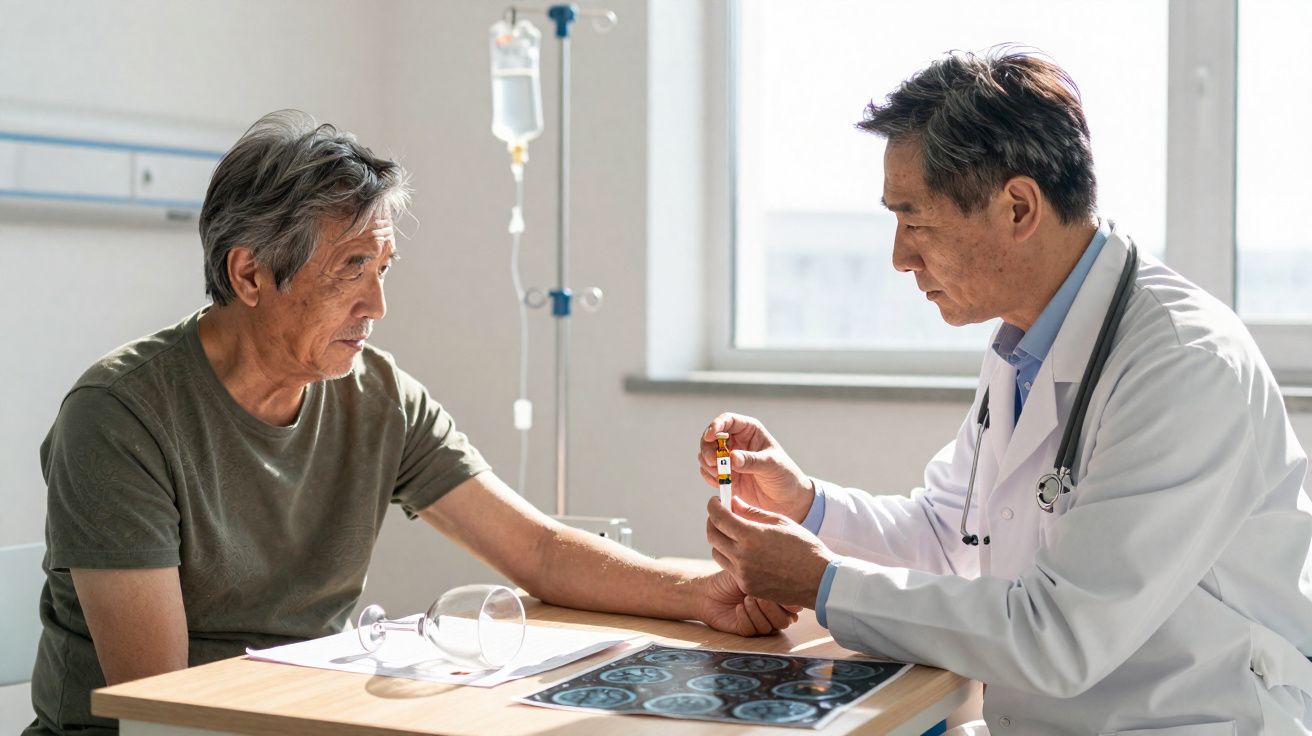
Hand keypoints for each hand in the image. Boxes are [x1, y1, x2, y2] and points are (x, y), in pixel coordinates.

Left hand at [695, 569, 801, 636]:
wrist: (708, 590)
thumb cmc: (731, 579)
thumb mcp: (751, 575)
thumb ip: (771, 583)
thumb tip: (792, 593)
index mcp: (778, 599)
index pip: (794, 608)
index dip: (788, 603)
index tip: (776, 593)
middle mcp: (771, 613)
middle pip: (784, 621)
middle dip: (772, 608)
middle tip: (757, 596)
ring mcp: (759, 623)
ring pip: (769, 627)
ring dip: (757, 612)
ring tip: (745, 599)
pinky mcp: (745, 631)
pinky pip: (752, 631)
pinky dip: (745, 618)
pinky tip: (738, 608)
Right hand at [698, 413, 814, 522]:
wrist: (787, 500)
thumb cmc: (785, 476)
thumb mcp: (771, 466)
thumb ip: (751, 461)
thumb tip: (732, 458)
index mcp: (750, 431)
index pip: (728, 420)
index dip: (716, 426)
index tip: (710, 437)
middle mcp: (737, 442)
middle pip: (711, 437)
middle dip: (707, 449)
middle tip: (713, 462)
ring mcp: (729, 459)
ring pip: (706, 454)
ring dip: (707, 464)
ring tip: (720, 475)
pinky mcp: (725, 475)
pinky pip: (708, 472)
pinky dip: (709, 477)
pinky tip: (720, 484)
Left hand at [706, 496, 834, 608]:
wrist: (819, 580)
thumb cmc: (803, 546)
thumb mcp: (779, 522)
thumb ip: (752, 512)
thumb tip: (733, 503)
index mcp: (750, 536)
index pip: (718, 517)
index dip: (713, 506)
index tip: (714, 501)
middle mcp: (742, 556)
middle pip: (712, 536)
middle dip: (712, 522)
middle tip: (719, 516)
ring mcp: (743, 574)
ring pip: (717, 554)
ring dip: (720, 541)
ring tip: (732, 534)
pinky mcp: (746, 587)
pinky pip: (730, 569)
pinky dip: (732, 558)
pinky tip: (745, 552)